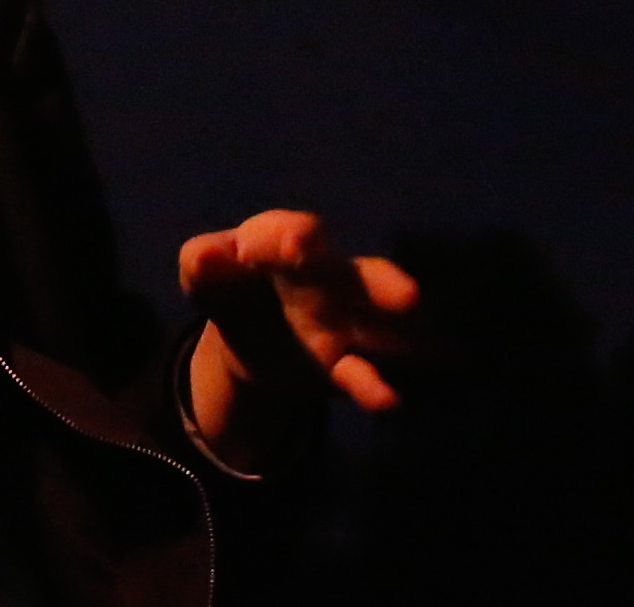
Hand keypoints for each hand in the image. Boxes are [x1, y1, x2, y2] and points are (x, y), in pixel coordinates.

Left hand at [174, 210, 421, 467]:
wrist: (246, 341)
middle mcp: (327, 279)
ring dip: (400, 338)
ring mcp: (342, 323)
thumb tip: (205, 256)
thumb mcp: (202, 274)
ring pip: (378, 327)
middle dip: (384, 285)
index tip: (296, 246)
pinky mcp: (342, 367)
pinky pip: (360, 375)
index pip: (291, 234)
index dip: (294, 237)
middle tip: (408, 296)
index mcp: (283, 246)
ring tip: (431, 352)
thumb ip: (202, 263)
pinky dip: (374, 386)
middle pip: (361, 276)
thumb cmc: (228, 287)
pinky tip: (388, 400)